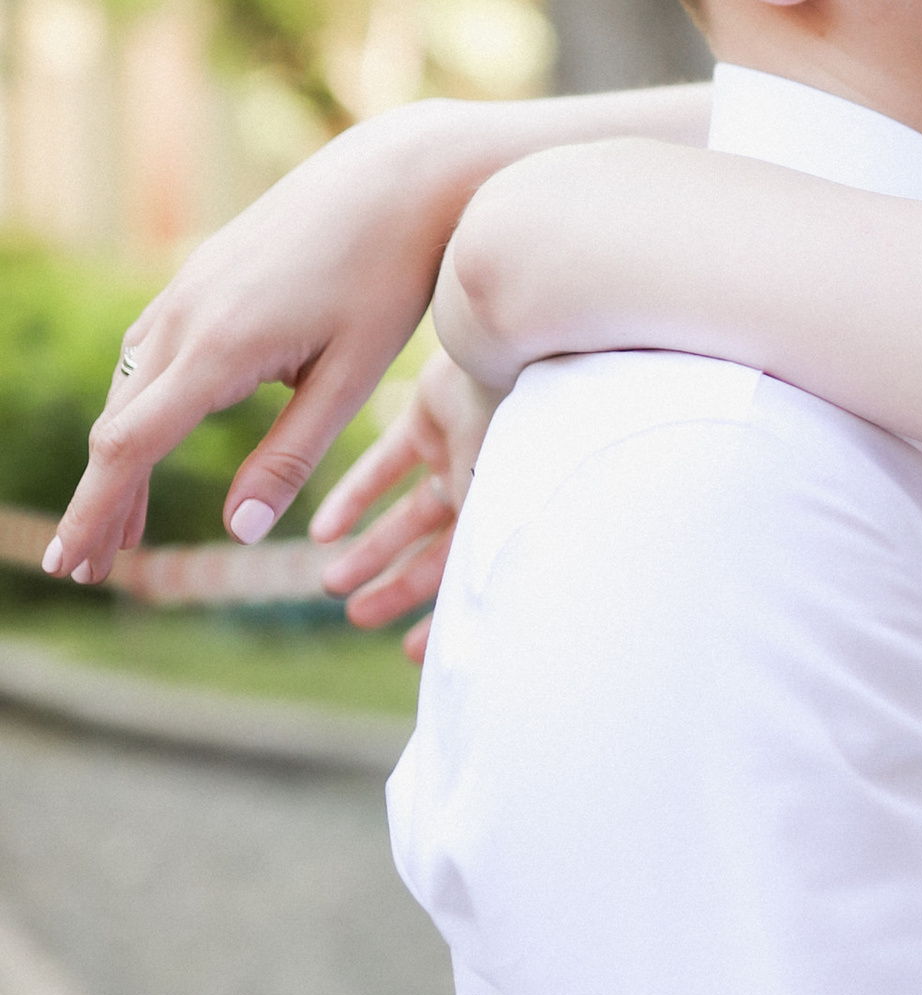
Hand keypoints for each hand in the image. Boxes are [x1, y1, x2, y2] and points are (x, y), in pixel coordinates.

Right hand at [44, 104, 484, 585]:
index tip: (76, 565)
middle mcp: (185, 315)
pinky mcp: (200, 275)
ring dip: (120, 457)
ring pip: (129, 388)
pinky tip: (152, 437)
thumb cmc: (388, 277)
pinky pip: (149, 351)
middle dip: (100, 501)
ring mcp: (187, 289)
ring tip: (124, 526)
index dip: (96, 511)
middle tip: (92, 569)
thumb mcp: (352, 376)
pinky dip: (140, 406)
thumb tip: (238, 531)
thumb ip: (293, 454)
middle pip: (118, 425)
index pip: (130, 447)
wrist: (395, 176)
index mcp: (219, 349)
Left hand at [310, 354, 501, 662]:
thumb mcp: (500, 506)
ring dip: (371, 547)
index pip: (477, 578)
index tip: (410, 655)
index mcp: (519, 512)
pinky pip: (387, 463)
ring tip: (331, 581)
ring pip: (408, 510)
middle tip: (356, 615)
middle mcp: (493, 485)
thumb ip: (475, 572)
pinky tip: (323, 531)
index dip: (446, 620)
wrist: (519, 340)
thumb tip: (456, 651)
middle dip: (398, 586)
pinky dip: (355, 496)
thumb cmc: (526, 426)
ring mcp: (462, 448)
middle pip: (439, 550)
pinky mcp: (430, 414)